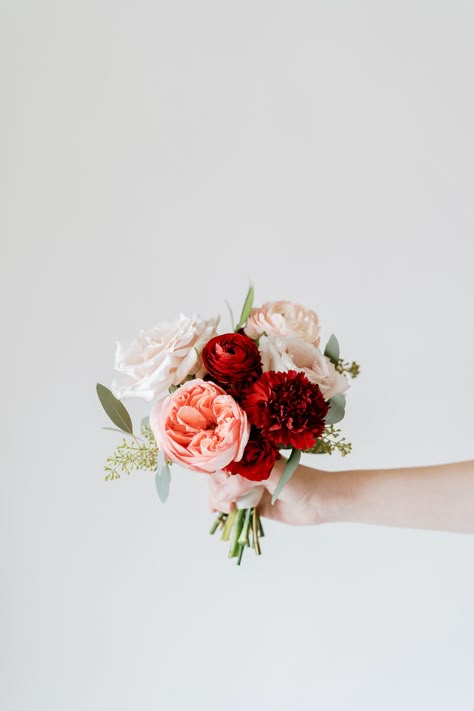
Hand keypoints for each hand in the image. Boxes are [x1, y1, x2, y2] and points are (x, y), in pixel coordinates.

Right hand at [208, 456, 325, 525]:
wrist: (318, 502)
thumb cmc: (298, 480)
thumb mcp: (269, 474)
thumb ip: (244, 480)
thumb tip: (221, 496)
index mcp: (251, 456)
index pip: (223, 461)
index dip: (217, 472)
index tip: (221, 485)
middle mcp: (249, 471)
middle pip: (220, 478)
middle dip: (217, 490)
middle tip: (227, 503)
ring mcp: (251, 488)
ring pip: (224, 493)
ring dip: (219, 501)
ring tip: (228, 511)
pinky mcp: (255, 505)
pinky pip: (234, 507)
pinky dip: (224, 510)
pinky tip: (217, 514)